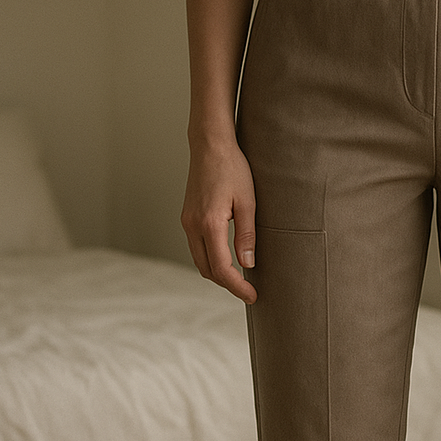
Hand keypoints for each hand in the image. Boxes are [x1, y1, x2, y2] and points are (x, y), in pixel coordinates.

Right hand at [180, 139, 257, 303]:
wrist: (210, 145)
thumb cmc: (233, 168)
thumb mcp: (248, 202)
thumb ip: (247, 235)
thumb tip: (248, 265)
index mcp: (209, 223)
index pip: (222, 268)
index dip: (237, 286)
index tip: (253, 296)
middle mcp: (192, 225)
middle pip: (207, 270)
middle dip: (228, 284)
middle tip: (250, 292)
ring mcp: (187, 222)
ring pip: (200, 261)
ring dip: (218, 274)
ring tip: (241, 280)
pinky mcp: (187, 217)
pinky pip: (197, 248)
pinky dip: (211, 260)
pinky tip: (228, 261)